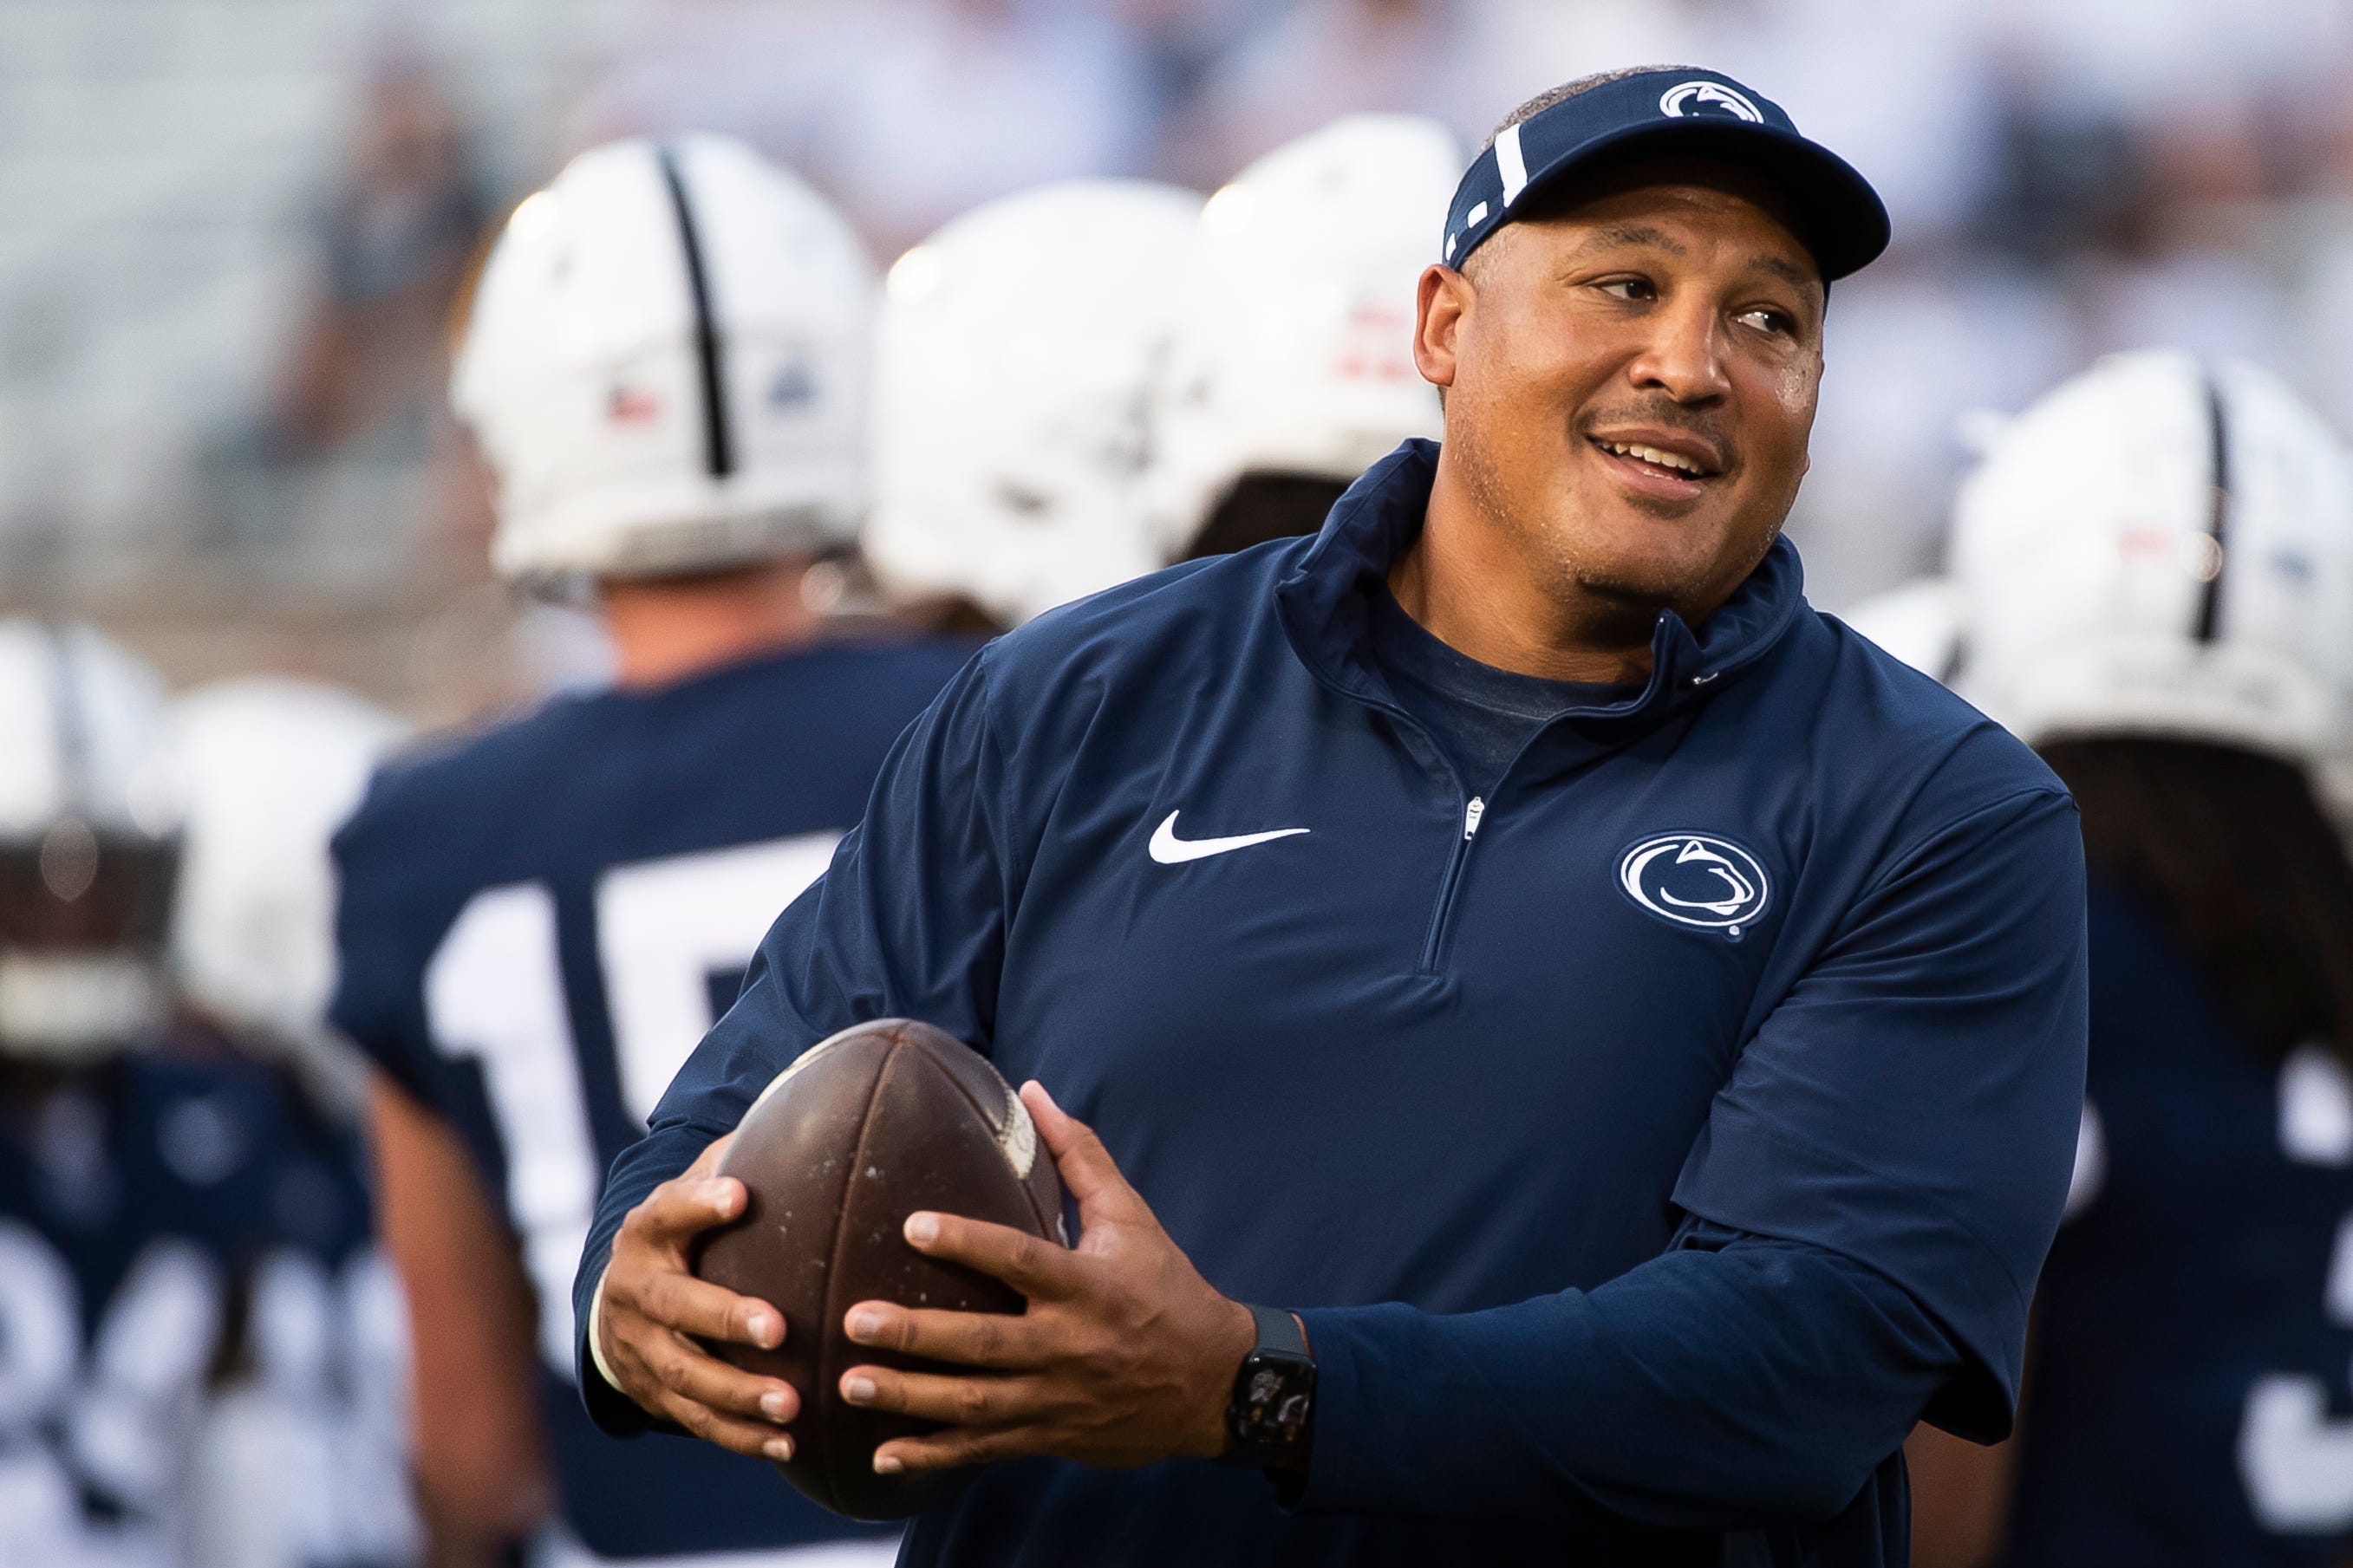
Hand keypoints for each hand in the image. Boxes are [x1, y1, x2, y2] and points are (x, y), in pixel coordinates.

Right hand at [596, 1132, 802, 1461]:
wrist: (619, 1305)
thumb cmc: (685, 1235)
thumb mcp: (695, 1192)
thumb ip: (734, 1160)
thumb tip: (802, 1108)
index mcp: (648, 1230)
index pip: (668, 1210)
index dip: (699, 1202)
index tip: (742, 1194)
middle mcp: (635, 1289)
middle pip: (675, 1306)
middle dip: (724, 1319)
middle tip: (777, 1328)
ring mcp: (639, 1347)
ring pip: (685, 1375)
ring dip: (739, 1393)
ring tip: (792, 1403)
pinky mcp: (652, 1393)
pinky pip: (695, 1420)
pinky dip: (739, 1435)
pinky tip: (785, 1443)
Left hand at [836, 1082, 1255, 1474]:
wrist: (1215, 1385)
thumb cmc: (1166, 1290)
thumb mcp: (1132, 1219)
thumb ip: (1080, 1157)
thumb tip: (1034, 1093)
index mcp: (1088, 1286)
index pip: (1020, 1260)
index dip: (967, 1243)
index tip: (912, 1226)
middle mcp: (1070, 1345)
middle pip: (983, 1343)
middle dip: (917, 1335)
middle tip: (855, 1320)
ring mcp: (1057, 1398)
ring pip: (974, 1403)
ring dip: (909, 1397)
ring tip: (849, 1384)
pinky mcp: (1050, 1435)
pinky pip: (984, 1449)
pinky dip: (933, 1456)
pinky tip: (881, 1455)